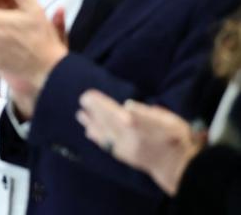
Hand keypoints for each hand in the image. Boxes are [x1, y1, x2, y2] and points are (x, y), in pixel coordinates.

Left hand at [76, 89, 202, 194]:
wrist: (182, 167)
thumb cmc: (177, 138)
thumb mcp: (169, 120)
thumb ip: (147, 112)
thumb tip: (127, 104)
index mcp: (139, 126)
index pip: (113, 111)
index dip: (100, 103)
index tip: (89, 95)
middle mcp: (129, 137)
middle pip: (106, 121)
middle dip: (93, 110)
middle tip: (82, 99)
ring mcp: (126, 148)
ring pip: (104, 133)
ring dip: (90, 123)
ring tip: (80, 115)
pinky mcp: (126, 157)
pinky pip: (107, 145)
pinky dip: (97, 138)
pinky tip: (88, 132)